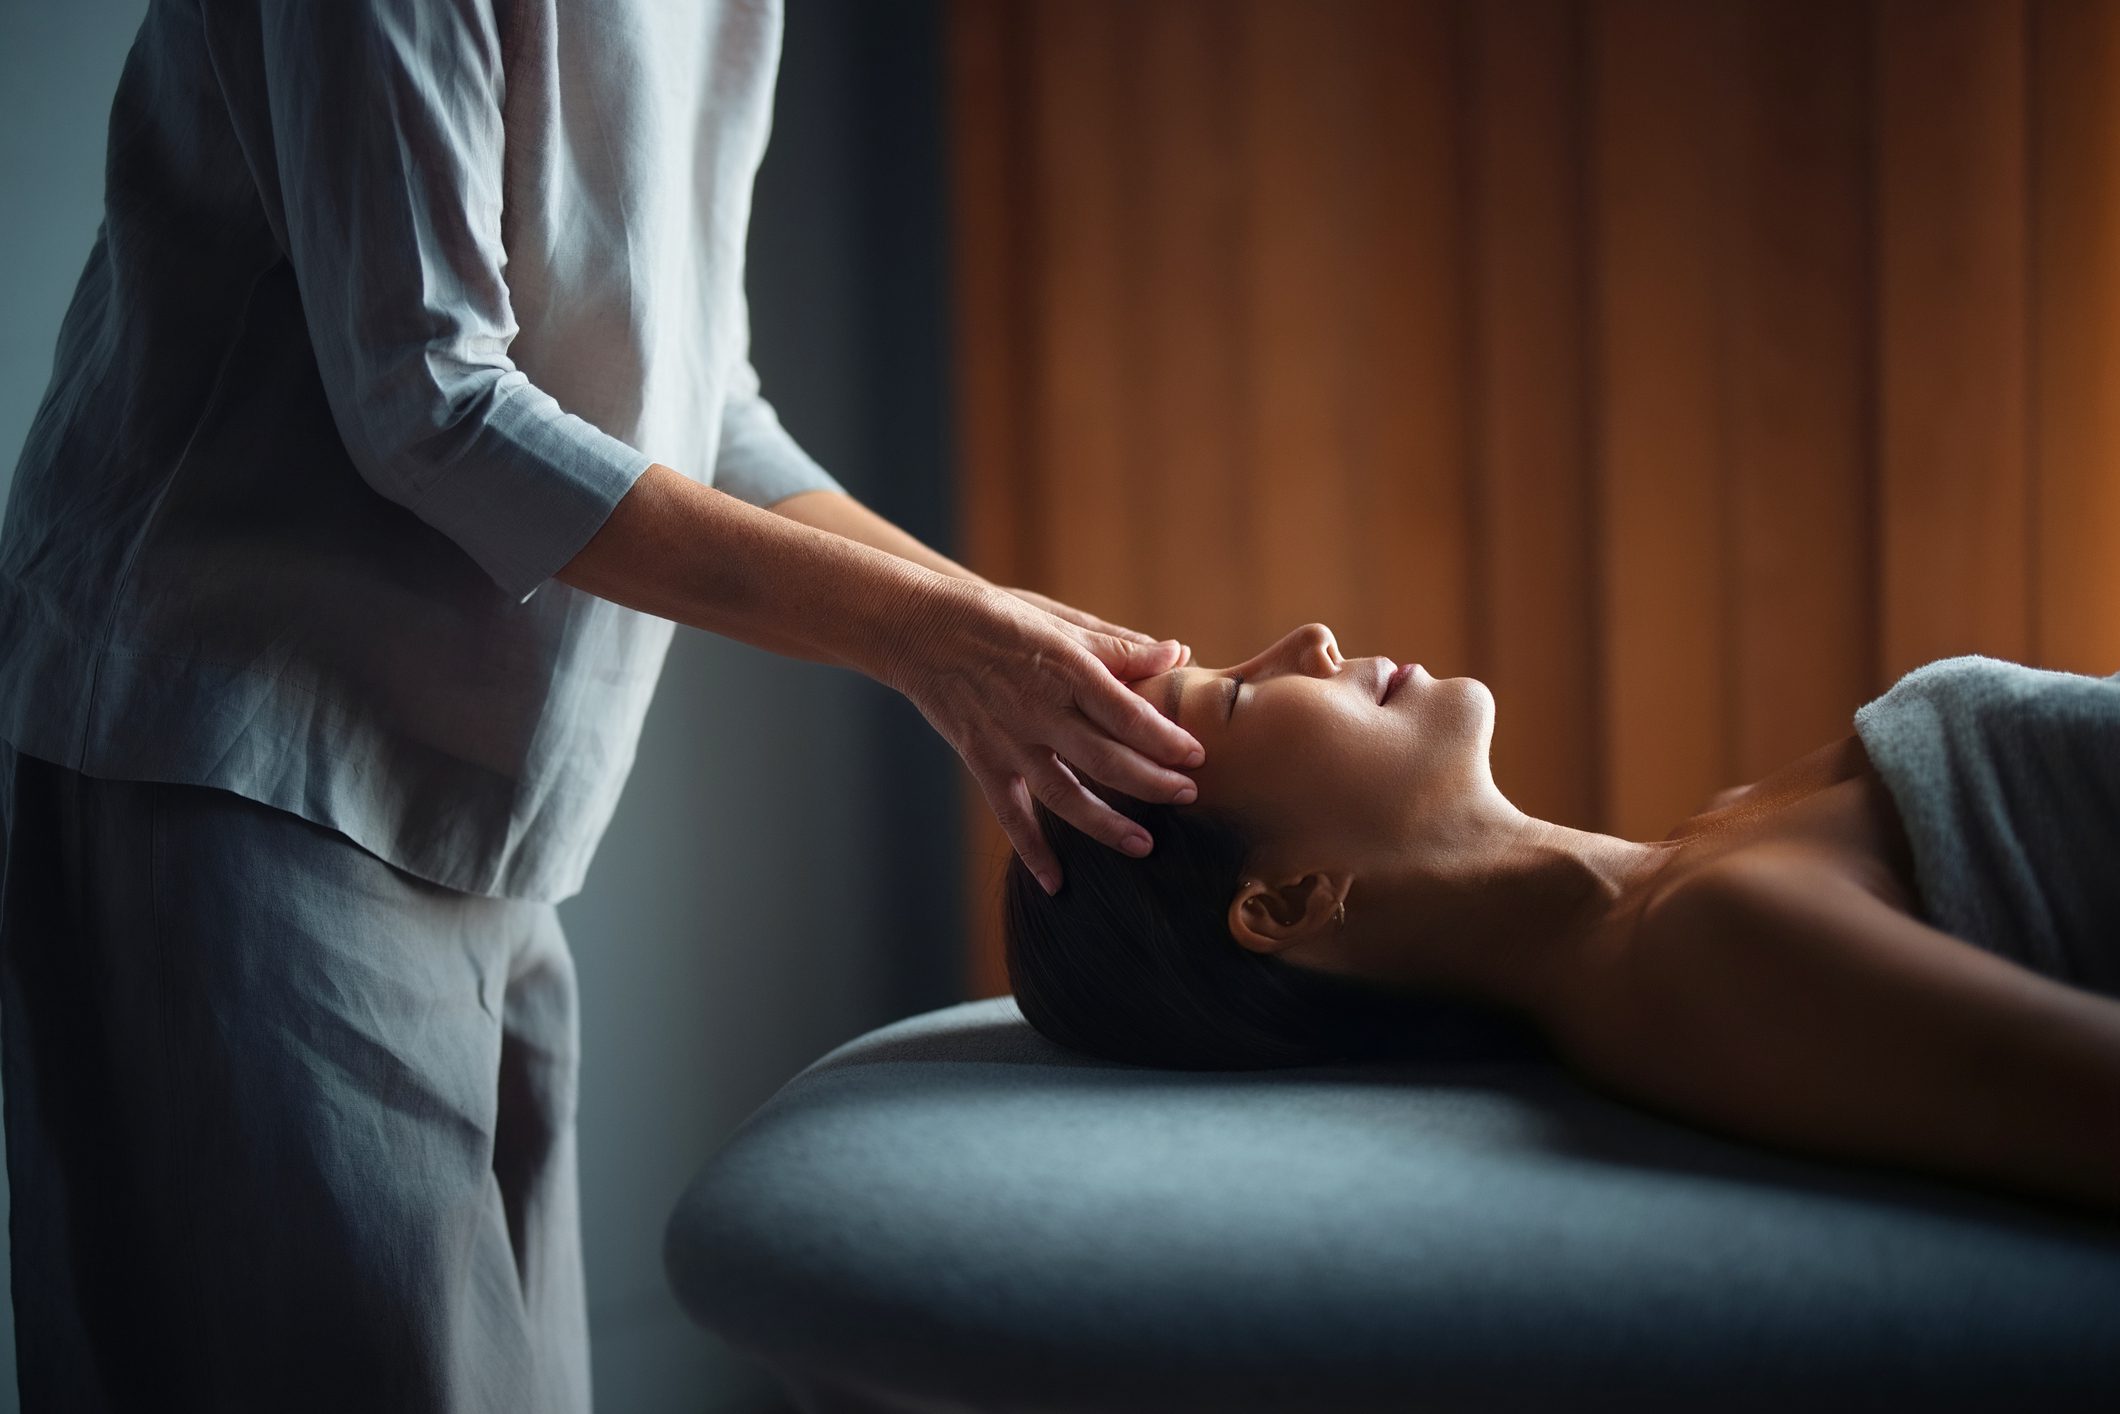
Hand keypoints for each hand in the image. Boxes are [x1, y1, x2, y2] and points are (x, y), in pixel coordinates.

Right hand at [871, 577, 1205, 895]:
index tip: (1197, 756)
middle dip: (1151, 782)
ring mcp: (1009, 741)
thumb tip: (1177, 653)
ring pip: (1064, 794)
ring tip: (1143, 845)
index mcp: (1064, 668)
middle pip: (1105, 757)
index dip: (1164, 737)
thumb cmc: (995, 616)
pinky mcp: (983, 760)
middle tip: (1189, 796)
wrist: (919, 627)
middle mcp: (1039, 709)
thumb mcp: (1058, 619)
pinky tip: (1056, 882)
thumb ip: (1117, 645)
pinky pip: (1011, 814)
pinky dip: (1032, 848)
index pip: (1125, 711)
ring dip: (1105, 823)